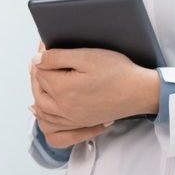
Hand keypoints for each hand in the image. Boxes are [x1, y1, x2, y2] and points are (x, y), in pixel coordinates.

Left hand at [30, 47, 158, 144]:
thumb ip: (57, 57)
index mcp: (63, 89)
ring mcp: (71, 119)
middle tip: (40, 61)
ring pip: (41, 111)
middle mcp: (63, 108)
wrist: (139, 92)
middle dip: (36, 74)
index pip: (40, 72)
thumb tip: (36, 60)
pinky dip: (44, 119)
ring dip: (37, 95)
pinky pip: (53, 129)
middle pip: (38, 91)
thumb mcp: (87, 56)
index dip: (41, 56)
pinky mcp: (79, 124)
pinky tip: (41, 110)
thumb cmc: (118, 72)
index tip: (45, 45)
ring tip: (40, 81)